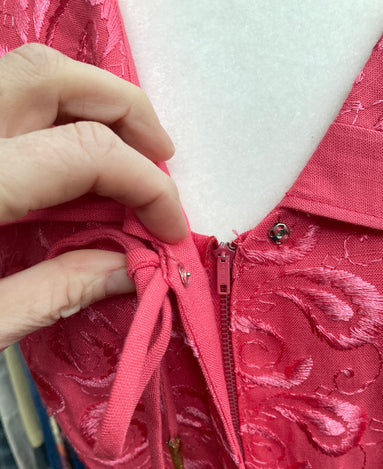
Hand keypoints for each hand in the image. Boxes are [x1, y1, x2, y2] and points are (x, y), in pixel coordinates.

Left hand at [0, 43, 185, 350]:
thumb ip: (55, 291)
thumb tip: (127, 269)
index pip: (83, 154)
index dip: (146, 186)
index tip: (171, 228)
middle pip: (49, 76)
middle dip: (125, 109)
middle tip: (162, 154)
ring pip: (21, 72)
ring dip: (89, 101)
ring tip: (128, 146)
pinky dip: (50, 115)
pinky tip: (70, 151)